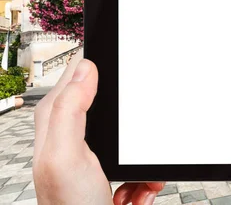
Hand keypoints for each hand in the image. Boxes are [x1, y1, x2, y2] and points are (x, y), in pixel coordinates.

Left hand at [33, 50, 164, 204]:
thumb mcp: (65, 156)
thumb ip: (70, 109)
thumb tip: (86, 67)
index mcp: (56, 123)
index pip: (78, 75)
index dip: (101, 69)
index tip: (124, 74)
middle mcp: (74, 137)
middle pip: (114, 107)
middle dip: (133, 125)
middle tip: (133, 144)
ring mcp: (95, 158)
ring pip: (134, 139)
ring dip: (143, 161)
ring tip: (136, 179)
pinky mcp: (113, 177)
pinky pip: (142, 167)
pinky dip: (146, 180)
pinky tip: (137, 192)